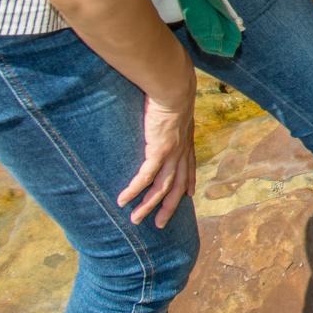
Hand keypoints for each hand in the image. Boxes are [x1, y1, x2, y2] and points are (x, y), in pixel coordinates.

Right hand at [117, 88, 196, 227]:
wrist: (174, 87)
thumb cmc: (171, 94)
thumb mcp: (174, 109)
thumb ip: (170, 118)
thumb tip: (162, 114)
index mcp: (186, 143)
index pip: (189, 169)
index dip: (189, 183)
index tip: (189, 196)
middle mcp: (181, 153)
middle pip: (177, 187)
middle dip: (168, 208)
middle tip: (160, 224)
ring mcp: (171, 154)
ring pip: (161, 188)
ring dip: (148, 205)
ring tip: (135, 219)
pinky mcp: (158, 151)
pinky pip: (146, 177)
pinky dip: (134, 190)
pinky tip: (123, 199)